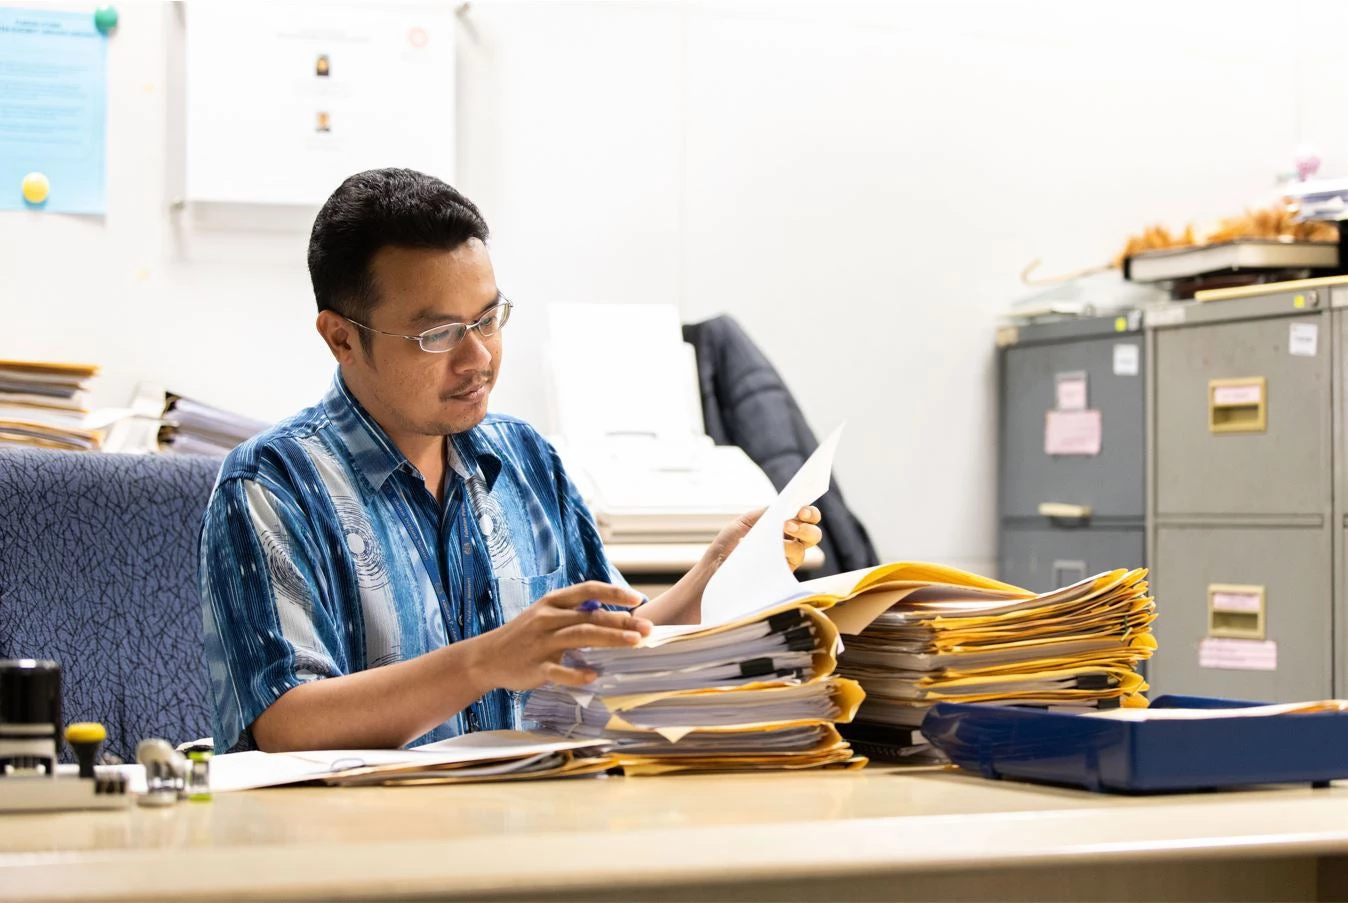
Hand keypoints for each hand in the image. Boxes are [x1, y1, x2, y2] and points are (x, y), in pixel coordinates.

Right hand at [469, 581, 650, 690]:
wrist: (486, 657)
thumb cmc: (523, 636)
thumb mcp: (545, 615)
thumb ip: (574, 613)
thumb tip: (612, 615)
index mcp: (552, 603)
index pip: (588, 590)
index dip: (614, 593)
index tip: (637, 599)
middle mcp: (547, 618)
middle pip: (591, 616)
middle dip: (622, 621)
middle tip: (648, 628)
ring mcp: (541, 643)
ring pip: (580, 636)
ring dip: (610, 639)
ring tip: (634, 644)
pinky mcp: (535, 667)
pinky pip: (558, 670)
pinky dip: (576, 673)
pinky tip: (594, 676)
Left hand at [704, 505, 823, 571]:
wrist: (713, 569)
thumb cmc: (726, 546)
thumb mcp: (743, 523)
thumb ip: (764, 513)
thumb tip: (784, 506)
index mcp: (780, 528)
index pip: (804, 518)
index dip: (809, 512)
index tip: (802, 509)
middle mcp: (787, 544)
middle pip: (812, 534)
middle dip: (807, 525)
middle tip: (791, 523)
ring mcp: (785, 561)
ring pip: (804, 549)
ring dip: (796, 538)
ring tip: (782, 532)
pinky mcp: (780, 575)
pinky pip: (791, 564)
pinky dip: (787, 553)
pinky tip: (777, 549)